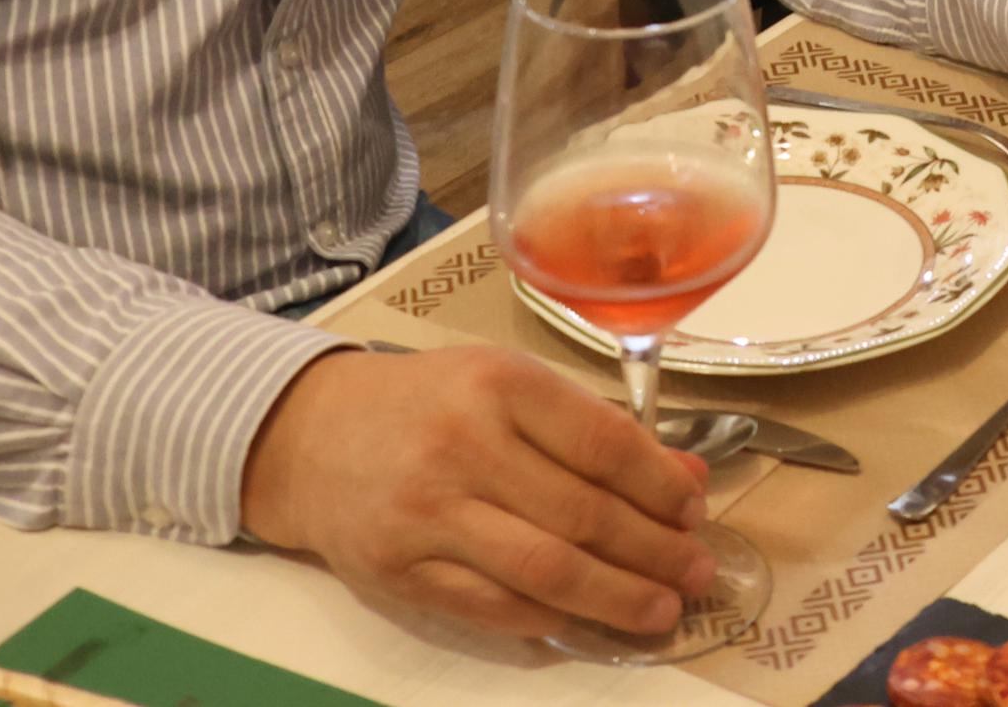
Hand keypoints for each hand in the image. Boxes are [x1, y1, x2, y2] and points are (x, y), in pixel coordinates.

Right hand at [239, 345, 712, 643]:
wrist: (311, 437)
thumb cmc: (431, 403)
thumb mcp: (512, 386)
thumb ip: (596, 429)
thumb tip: (686, 478)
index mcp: (501, 385)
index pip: (605, 445)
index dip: (661, 488)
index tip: (696, 512)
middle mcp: (464, 447)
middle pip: (582, 516)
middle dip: (653, 552)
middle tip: (696, 574)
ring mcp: (426, 515)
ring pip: (543, 571)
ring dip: (616, 598)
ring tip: (661, 611)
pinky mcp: (398, 572)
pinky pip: (492, 607)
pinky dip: (549, 620)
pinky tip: (587, 621)